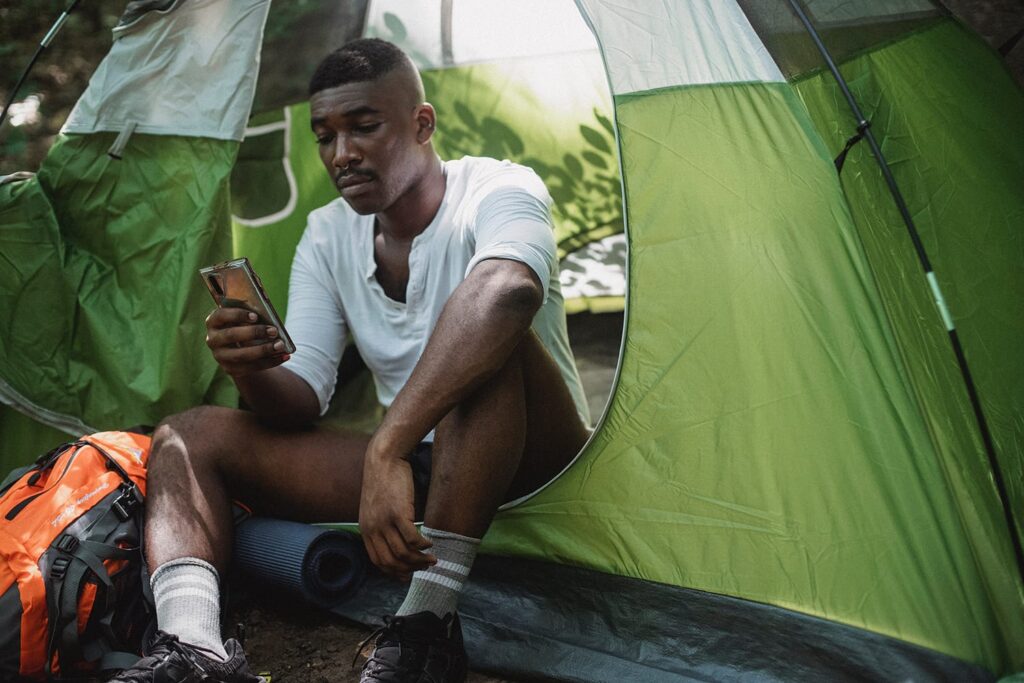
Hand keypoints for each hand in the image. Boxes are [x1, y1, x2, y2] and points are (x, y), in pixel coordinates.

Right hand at [204, 307, 288, 376]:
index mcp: (214, 322)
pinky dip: (270, 361)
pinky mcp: (230, 369)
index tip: (255, 316)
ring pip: (242, 355)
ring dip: (263, 350)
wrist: (239, 348)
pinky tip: (284, 356)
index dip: (237, 315)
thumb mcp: (244, 318)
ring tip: (280, 345)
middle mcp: (212, 340)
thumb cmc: (243, 326)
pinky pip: (251, 367)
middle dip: (254, 332)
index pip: (221, 315)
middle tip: (274, 331)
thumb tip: (269, 317)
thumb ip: (251, 315)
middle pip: (231, 335)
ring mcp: (220, 356)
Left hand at [359, 444, 434, 580]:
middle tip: (425, 567)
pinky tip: (430, 543)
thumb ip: (381, 524)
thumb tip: (396, 539)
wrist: (384, 458)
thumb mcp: (375, 506)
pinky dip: (423, 545)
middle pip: (391, 561)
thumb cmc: (384, 479)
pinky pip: (412, 538)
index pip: (378, 561)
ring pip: (403, 553)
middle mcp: (373, 529)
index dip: (394, 571)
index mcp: (365, 529)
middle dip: (410, 569)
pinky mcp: (398, 513)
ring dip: (420, 560)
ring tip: (432, 559)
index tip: (408, 574)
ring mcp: (385, 522)